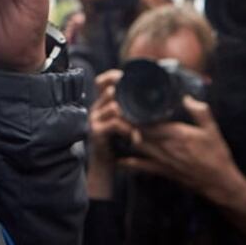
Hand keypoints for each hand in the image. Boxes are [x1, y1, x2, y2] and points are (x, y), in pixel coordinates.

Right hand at [87, 69, 142, 199]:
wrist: (103, 168)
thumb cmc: (116, 146)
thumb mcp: (122, 126)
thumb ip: (129, 113)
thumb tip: (151, 104)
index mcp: (101, 104)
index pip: (103, 81)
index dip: (113, 76)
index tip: (126, 77)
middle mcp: (95, 108)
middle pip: (110, 91)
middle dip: (128, 99)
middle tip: (145, 109)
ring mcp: (93, 119)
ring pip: (114, 106)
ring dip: (132, 117)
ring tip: (143, 127)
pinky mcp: (96, 132)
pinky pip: (115, 123)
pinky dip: (128, 130)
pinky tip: (135, 138)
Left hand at [119, 97, 245, 205]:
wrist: (219, 182)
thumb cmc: (217, 155)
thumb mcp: (212, 130)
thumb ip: (200, 111)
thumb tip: (187, 97)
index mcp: (177, 134)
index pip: (149, 123)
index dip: (134, 114)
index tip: (125, 104)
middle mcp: (166, 147)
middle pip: (139, 133)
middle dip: (125, 123)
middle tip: (114, 113)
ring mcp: (163, 160)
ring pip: (138, 147)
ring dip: (126, 138)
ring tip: (115, 128)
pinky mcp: (163, 171)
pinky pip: (142, 167)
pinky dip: (129, 164)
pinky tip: (119, 161)